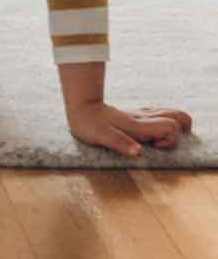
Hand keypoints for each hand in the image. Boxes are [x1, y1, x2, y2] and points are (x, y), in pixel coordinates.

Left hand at [66, 101, 192, 159]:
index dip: (170, 139)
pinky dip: (162, 125)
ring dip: (171, 127)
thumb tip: (139, 152)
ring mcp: (140, 114)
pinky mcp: (136, 115)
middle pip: (178, 116)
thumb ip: (121, 143)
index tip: (155, 147)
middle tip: (161, 143)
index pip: (171, 126)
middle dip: (180, 131)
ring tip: (156, 140)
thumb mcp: (102, 136)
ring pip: (169, 114)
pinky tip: (150, 134)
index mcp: (139, 124)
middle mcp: (143, 118)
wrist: (79, 106)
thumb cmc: (89, 123)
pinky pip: (158, 115)